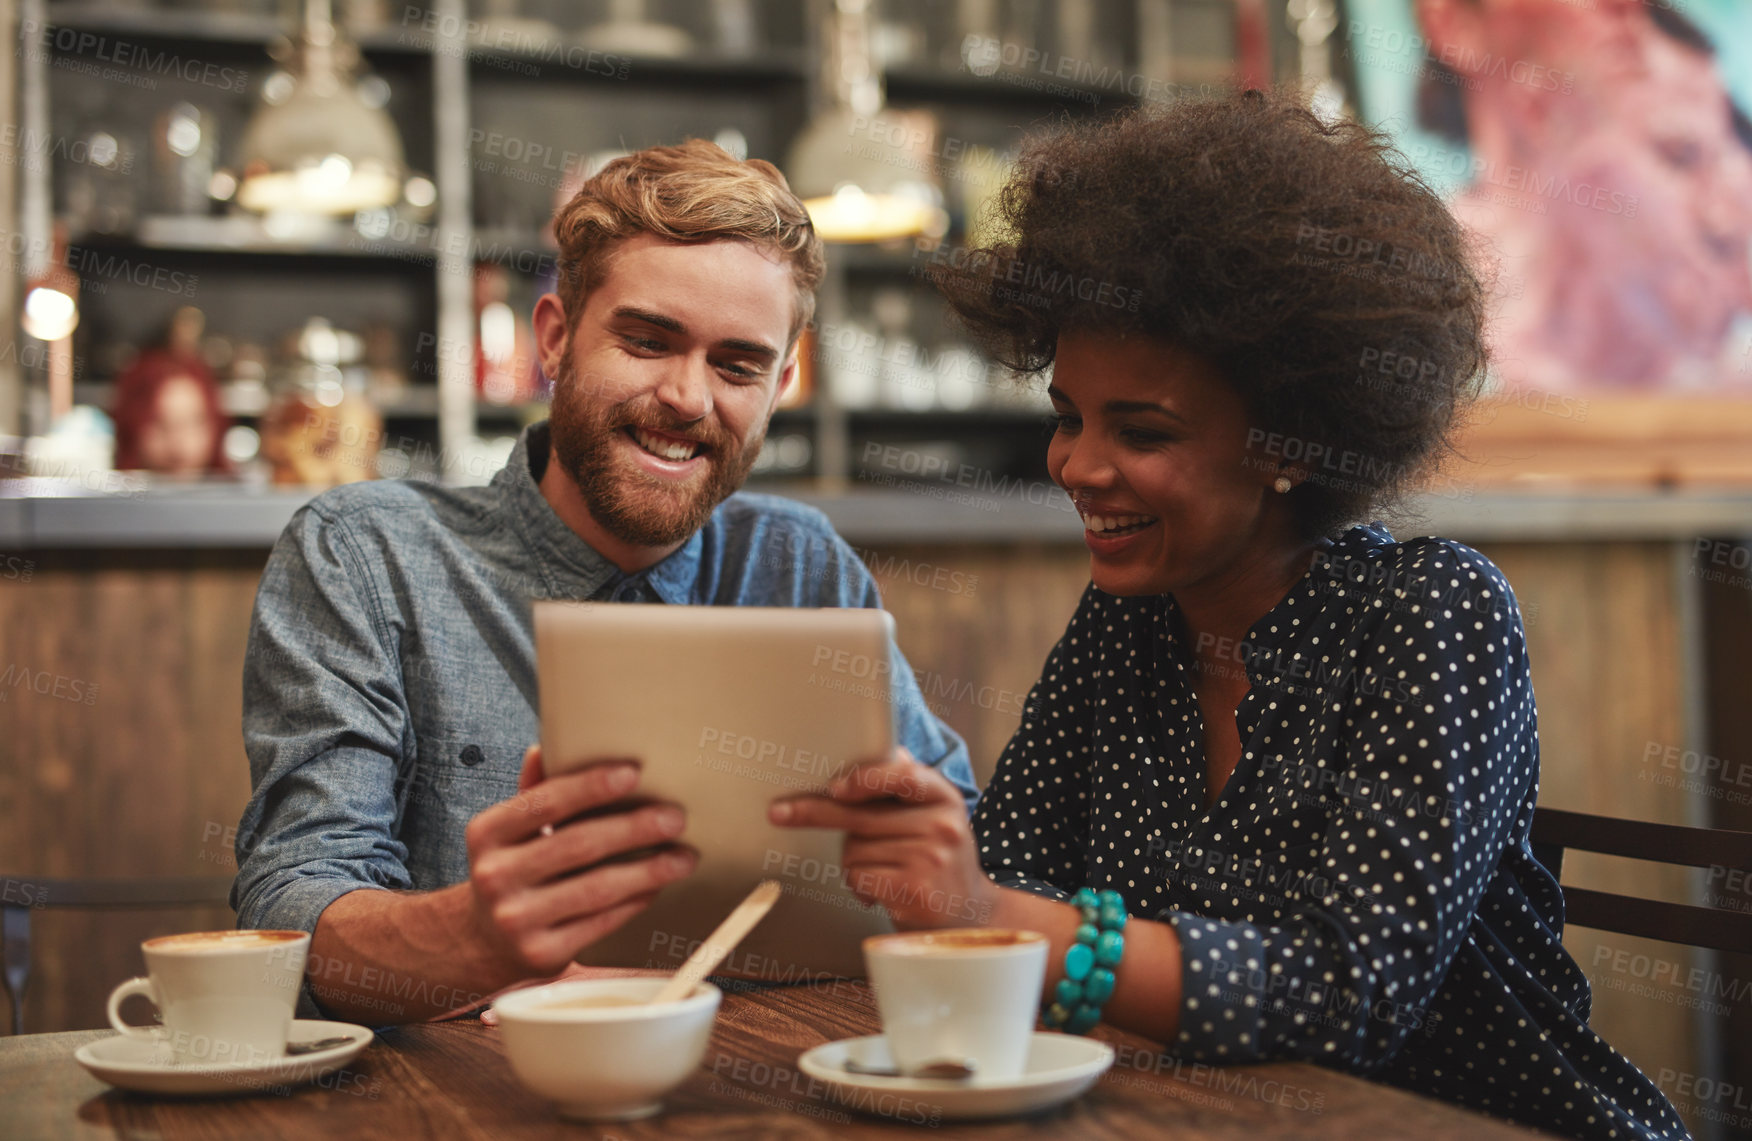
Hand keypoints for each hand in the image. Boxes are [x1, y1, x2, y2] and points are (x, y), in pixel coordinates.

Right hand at [462, 745, 696, 977]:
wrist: (482, 938)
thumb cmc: (513, 868)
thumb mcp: (509, 829)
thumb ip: (533, 791)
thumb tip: (547, 748)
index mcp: (487, 833)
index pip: (544, 802)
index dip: (590, 786)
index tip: (634, 772)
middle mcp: (494, 876)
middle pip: (578, 845)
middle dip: (634, 829)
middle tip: (676, 817)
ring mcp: (516, 918)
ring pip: (596, 888)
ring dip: (648, 870)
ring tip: (683, 857)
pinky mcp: (541, 953)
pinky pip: (601, 923)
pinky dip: (635, 902)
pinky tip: (657, 886)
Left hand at [768, 750, 996, 929]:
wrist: (969, 916)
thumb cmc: (939, 862)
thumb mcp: (934, 818)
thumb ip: (909, 789)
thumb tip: (895, 752)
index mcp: (945, 798)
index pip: (903, 776)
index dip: (864, 778)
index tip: (833, 787)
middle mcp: (943, 825)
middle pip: (861, 816)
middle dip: (819, 816)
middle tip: (779, 813)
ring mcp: (931, 859)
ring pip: (854, 850)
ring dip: (853, 863)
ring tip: (881, 872)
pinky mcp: (915, 890)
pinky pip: (858, 878)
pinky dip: (858, 887)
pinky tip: (880, 892)